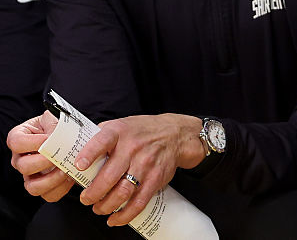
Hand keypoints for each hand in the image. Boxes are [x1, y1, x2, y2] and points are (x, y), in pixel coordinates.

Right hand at [8, 111, 74, 202]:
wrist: (71, 137)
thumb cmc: (60, 126)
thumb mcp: (55, 118)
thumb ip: (54, 123)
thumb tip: (55, 135)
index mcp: (20, 139)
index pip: (16, 143)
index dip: (31, 143)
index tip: (48, 140)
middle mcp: (21, 159)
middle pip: (23, 167)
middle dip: (43, 162)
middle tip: (59, 157)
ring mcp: (30, 175)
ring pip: (33, 187)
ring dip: (52, 180)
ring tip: (66, 169)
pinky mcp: (43, 186)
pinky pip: (49, 195)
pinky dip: (61, 188)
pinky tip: (71, 176)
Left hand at [73, 113, 203, 226]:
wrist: (175, 135)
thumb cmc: (142, 131)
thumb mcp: (121, 124)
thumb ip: (100, 136)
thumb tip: (72, 151)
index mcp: (120, 132)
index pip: (102, 141)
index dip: (89, 154)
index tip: (78, 167)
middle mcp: (133, 148)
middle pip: (110, 175)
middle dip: (93, 193)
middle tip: (85, 199)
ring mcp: (146, 164)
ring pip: (123, 191)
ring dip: (106, 206)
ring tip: (98, 208)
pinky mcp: (155, 179)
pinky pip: (139, 201)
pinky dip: (125, 215)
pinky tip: (115, 219)